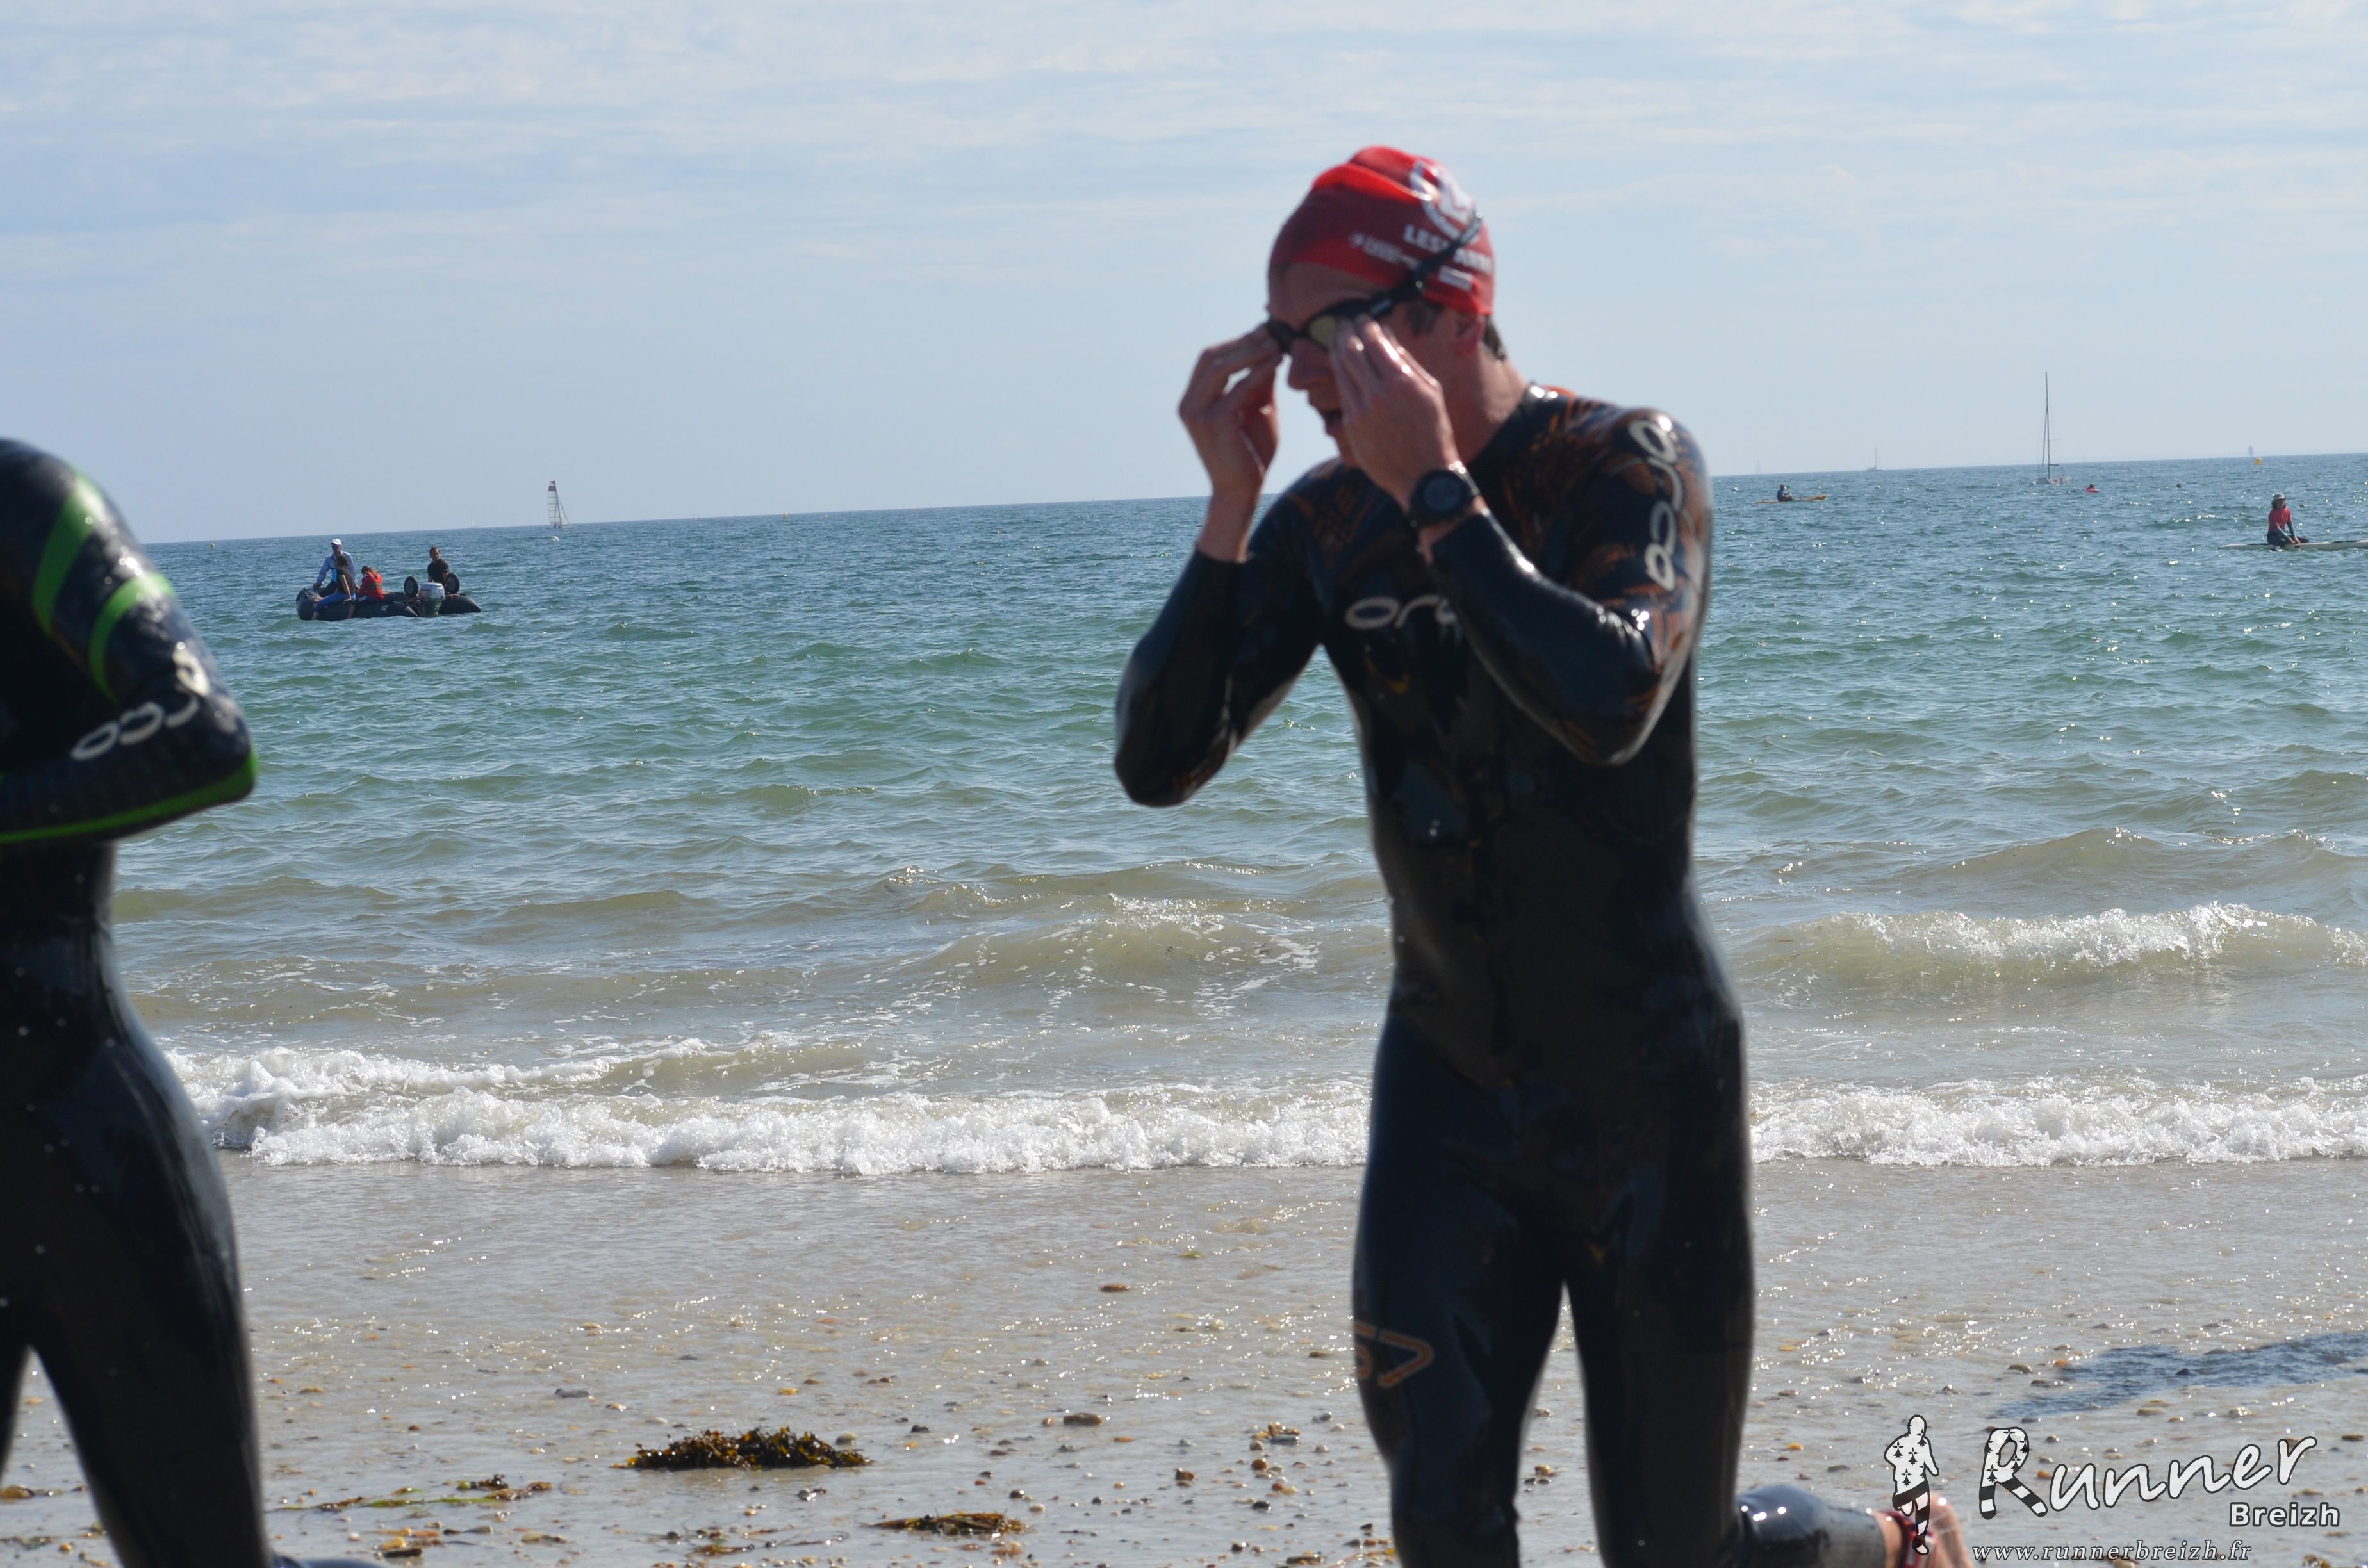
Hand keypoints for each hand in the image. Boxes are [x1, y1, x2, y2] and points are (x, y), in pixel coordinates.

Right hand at [1178, 328, 1281, 556]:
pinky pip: (1237, 388)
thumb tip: (1270, 348)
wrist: (1242, 490)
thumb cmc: (1251, 453)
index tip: (1264, 331)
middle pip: (1211, 357)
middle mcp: (1189, 404)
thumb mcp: (1256, 408)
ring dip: (1249, 351)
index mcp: (1194, 400)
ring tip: (1275, 344)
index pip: (1210, 360)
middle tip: (1271, 333)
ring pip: (1219, 367)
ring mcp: (1196, 413)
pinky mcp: (1212, 422)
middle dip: (1243, 342)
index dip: (1237, 342)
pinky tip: (1276, 363)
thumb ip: (1258, 381)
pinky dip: (1257, 372)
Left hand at [1330, 316, 1456, 510]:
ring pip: (1340, 371)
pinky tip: (1342, 367)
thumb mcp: (1430, 392)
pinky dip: (1341, 375)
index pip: (1374, 342)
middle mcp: (1377, 395)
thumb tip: (1387, 336)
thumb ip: (1407, 362)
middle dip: (1345, 332)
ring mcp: (1360, 411)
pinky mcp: (1351, 427)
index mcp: (1401, 383)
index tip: (1363, 317)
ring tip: (1337, 337)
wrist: (1424, 478)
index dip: (1366, 325)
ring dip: (1336, 350)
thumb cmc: (1435, 433)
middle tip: (1344, 322)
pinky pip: (1343, 393)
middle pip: (1350, 352)